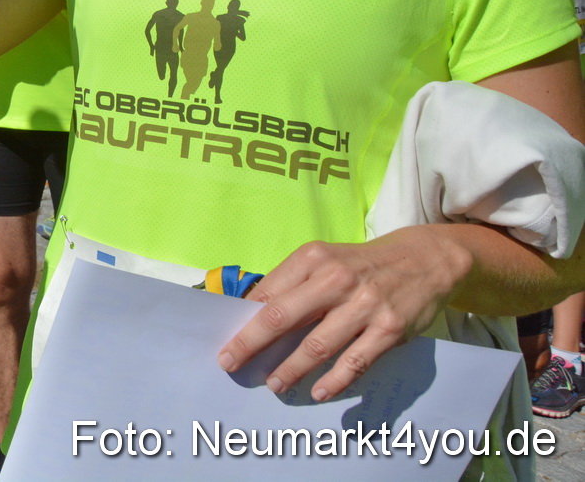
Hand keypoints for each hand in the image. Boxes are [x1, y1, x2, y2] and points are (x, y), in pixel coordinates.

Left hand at [217, 227, 470, 401]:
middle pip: (282, 317)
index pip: (268, 292)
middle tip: (230, 363)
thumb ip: (292, 282)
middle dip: (251, 343)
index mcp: (313, 259)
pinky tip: (318, 392)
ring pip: (317, 345)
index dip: (243, 319)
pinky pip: (355, 362)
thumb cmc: (361, 265)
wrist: (424, 260)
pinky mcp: (389, 329)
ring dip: (290, 369)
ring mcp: (365, 305)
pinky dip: (335, 381)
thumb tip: (253, 313)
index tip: (226, 340)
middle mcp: (336, 279)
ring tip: (274, 383)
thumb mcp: (324, 260)